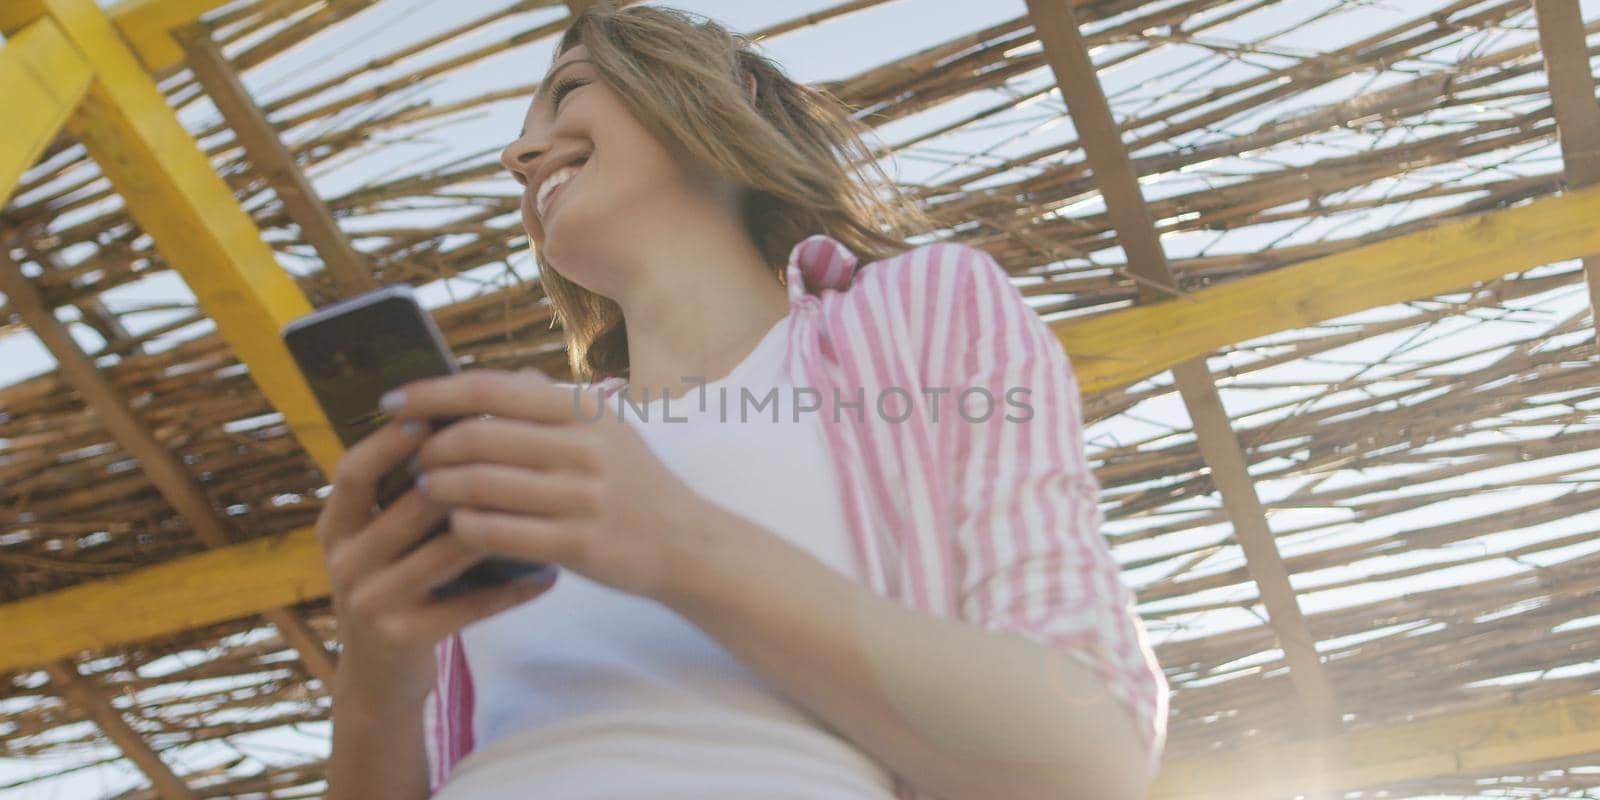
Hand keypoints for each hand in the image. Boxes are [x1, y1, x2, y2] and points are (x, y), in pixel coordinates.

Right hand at [315, 417, 557, 705]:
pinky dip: (512, 589)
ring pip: (445, 551)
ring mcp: (371, 603)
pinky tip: (549, 575)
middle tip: (521, 453)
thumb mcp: (388, 536)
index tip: (430, 415)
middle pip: (410, 506)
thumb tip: (474, 409)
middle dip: (466, 477)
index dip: (388, 442)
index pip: (354, 471)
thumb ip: (414, 485)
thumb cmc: (400, 583)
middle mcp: (345, 561)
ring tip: (548, 506)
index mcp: (337, 525)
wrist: (382, 675)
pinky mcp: (404, 637)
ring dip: (501, 527)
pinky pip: (470, 605)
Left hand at [385, 368, 710, 604]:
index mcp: (585, 412)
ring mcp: (581, 499)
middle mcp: (584, 449)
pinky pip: (496, 532)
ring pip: (479, 486)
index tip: (393, 402)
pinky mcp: (576, 545)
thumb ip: (553, 403)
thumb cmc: (636, 486)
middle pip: (478, 438)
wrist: (689, 546)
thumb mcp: (608, 431)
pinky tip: (452, 528)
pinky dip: (462, 526)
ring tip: (423, 492)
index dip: (434, 393)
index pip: (493, 390)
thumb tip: (501, 377)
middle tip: (408, 458)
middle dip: (429, 448)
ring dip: (437, 489)